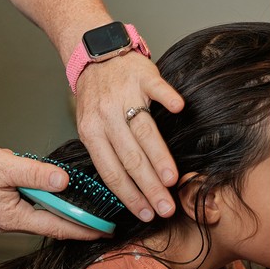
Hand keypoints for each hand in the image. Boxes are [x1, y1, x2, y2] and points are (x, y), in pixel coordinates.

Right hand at [0, 142, 103, 239]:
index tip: (106, 232)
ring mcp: (5, 216)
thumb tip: (64, 181)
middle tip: (104, 221)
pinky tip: (52, 189)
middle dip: (79, 223)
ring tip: (87, 207)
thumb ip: (35, 173)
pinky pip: (29, 206)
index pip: (59, 227)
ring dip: (62, 211)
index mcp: (15, 216)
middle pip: (53, 224)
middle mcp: (12, 221)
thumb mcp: (2, 164)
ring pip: (41, 214)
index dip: (85, 230)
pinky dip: (45, 201)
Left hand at [75, 53, 183, 220]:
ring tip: (172, 180)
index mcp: (91, 132)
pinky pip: (157, 89)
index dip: (129, 196)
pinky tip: (179, 110)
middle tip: (165, 208)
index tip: (146, 214)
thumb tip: (130, 189)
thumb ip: (106, 152)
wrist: (95, 54)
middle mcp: (106, 116)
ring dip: (159, 158)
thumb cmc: (96, 96)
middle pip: (130, 158)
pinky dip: (168, 99)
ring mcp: (125, 96)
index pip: (111, 172)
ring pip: (144, 132)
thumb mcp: (90, 126)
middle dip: (149, 187)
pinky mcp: (143, 77)